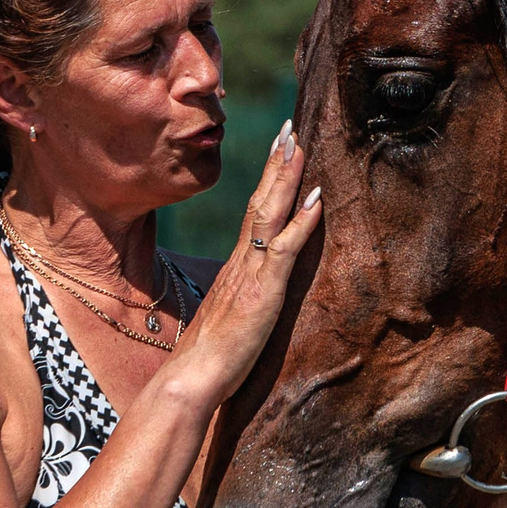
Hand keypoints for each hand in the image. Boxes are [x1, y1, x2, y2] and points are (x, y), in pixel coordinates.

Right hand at [168, 120, 320, 405]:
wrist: (189, 380)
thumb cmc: (207, 360)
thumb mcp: (229, 321)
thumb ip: (239, 303)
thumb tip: (246, 299)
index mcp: (236, 268)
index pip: (254, 213)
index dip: (268, 181)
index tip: (279, 150)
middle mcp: (241, 262)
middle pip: (260, 202)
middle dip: (276, 163)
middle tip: (289, 128)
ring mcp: (251, 274)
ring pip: (271, 214)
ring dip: (287, 177)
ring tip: (299, 144)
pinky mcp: (263, 292)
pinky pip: (285, 248)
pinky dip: (302, 220)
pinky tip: (317, 197)